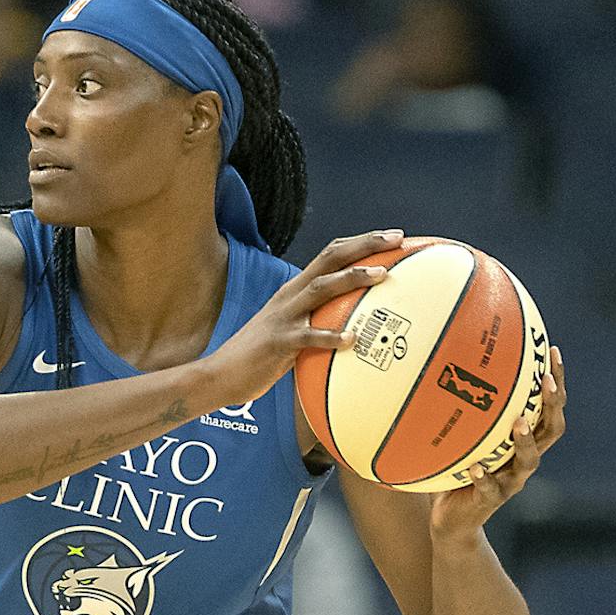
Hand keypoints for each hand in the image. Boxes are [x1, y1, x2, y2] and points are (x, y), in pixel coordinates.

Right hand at [205, 230, 399, 403]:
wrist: (218, 376)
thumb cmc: (257, 358)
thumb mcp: (287, 331)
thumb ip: (313, 323)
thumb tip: (348, 330)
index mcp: (293, 290)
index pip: (330, 254)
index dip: (361, 242)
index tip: (392, 238)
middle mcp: (290, 296)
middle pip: (330, 258)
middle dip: (365, 245)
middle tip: (397, 239)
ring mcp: (283, 318)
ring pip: (321, 288)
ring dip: (353, 279)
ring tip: (382, 276)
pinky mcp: (278, 343)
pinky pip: (308, 337)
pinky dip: (331, 336)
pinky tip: (351, 340)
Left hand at [429, 346, 564, 536]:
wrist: (453, 519)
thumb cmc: (460, 471)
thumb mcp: (465, 438)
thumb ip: (466, 413)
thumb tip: (448, 367)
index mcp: (525, 441)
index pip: (550, 408)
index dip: (555, 382)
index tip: (551, 352)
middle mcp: (525, 459)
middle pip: (551, 429)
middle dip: (552, 404)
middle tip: (545, 381)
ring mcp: (510, 481)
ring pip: (529, 460)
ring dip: (525, 440)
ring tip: (518, 422)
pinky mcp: (490, 501)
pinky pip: (490, 488)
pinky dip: (484, 478)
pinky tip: (475, 468)